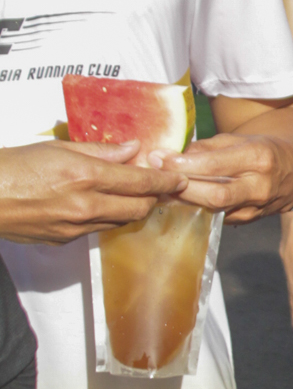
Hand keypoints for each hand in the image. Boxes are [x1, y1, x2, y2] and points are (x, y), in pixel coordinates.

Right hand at [0, 139, 185, 243]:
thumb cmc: (15, 166)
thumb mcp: (59, 148)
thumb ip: (101, 151)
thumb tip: (132, 150)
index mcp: (86, 176)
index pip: (142, 182)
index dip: (166, 181)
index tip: (180, 178)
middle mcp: (86, 205)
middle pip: (140, 207)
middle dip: (155, 197)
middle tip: (161, 186)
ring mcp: (76, 227)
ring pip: (122, 220)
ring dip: (133, 208)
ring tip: (135, 194)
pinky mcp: (65, 240)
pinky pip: (98, 229)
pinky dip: (108, 216)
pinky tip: (103, 205)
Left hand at [166, 134, 292, 223]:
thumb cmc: (263, 150)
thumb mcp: (239, 140)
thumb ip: (206, 148)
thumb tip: (170, 155)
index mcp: (258, 157)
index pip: (214, 165)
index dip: (183, 164)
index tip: (158, 158)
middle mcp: (259, 185)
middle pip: (213, 194)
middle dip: (181, 187)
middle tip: (157, 177)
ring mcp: (256, 207)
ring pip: (214, 209)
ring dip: (185, 199)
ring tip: (164, 188)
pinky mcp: (249, 220)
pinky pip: (217, 216)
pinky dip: (197, 207)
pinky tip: (182, 198)